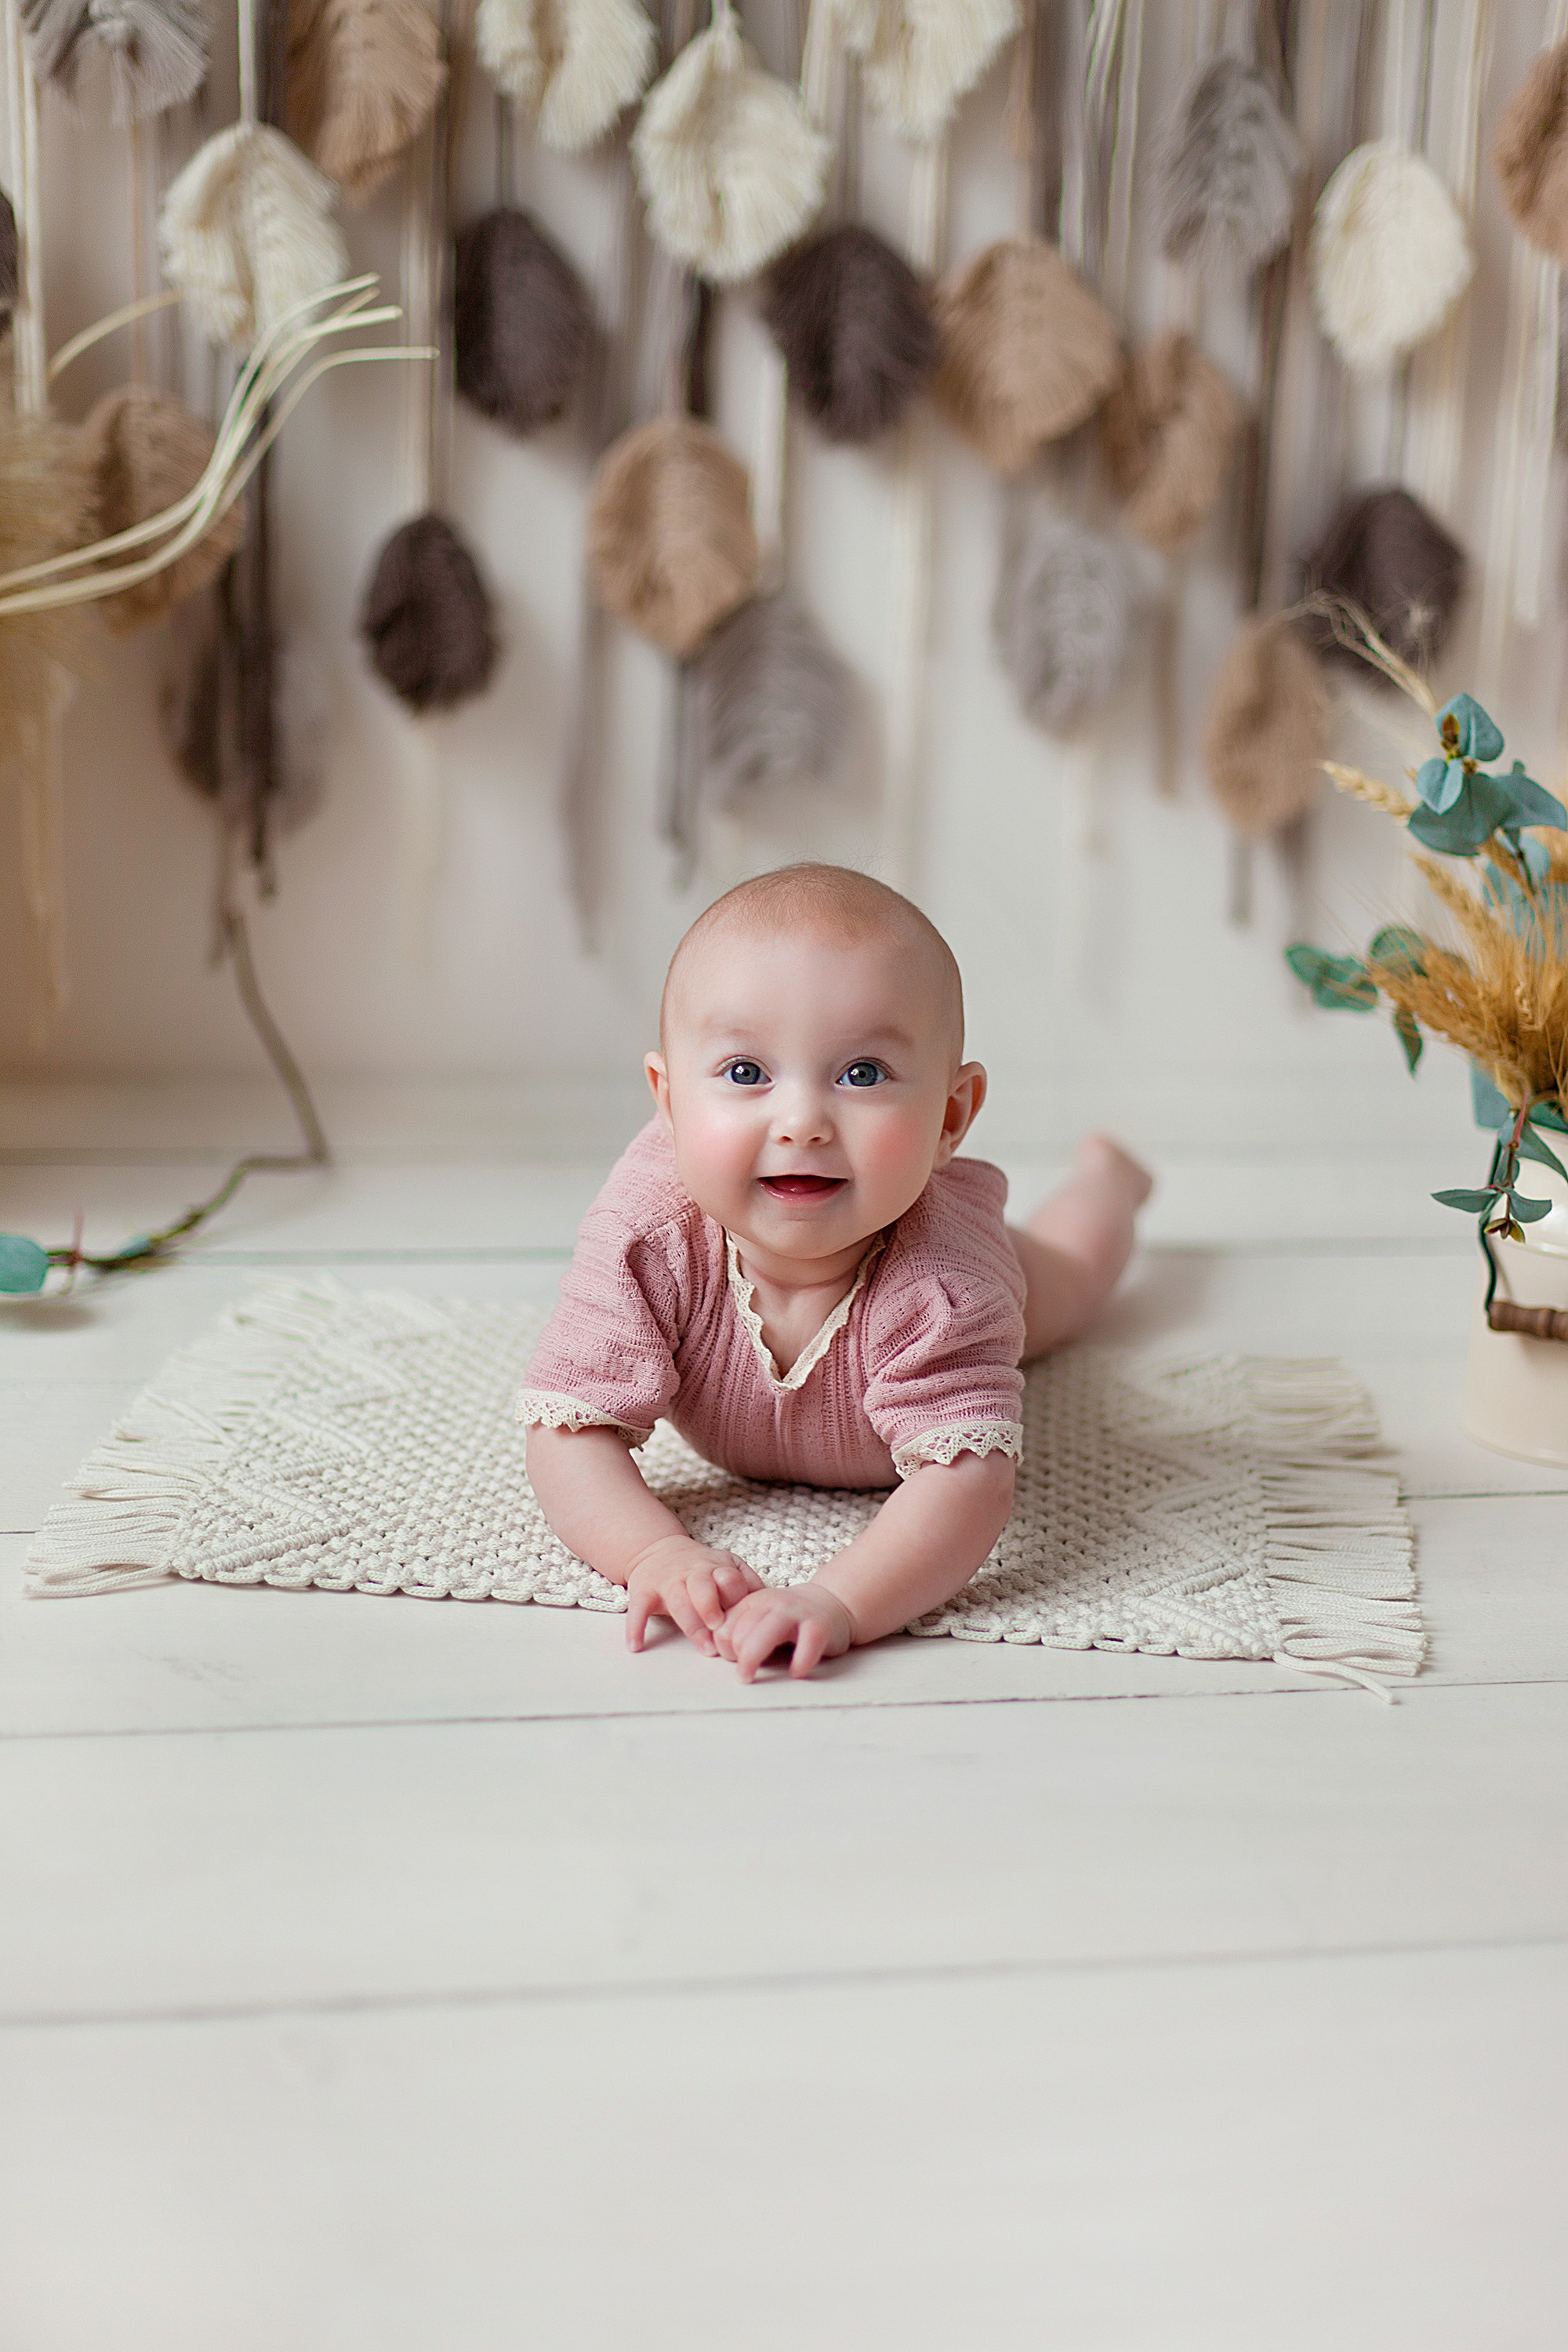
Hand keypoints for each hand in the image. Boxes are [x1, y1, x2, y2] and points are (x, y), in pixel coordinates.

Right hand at [624, 1535, 763, 1655]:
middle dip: (712, 1606)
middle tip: (721, 1630)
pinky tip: (636, 1645)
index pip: (730, 1580)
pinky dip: (635, 1626)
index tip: (744, 1622)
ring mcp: (667, 1581)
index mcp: (716, 1568)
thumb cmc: (701, 1568)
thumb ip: (749, 1583)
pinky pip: (638, 1608)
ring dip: (691, 1623)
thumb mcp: (728, 1566)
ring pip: (677, 1599)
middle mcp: (692, 1573)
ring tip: (704, 1648)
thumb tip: (776, 1605)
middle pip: (703, 1587)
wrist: (657, 1549)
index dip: (737, 1598)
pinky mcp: (644, 1591)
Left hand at [714, 1581, 856, 1681]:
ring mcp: (796, 1613)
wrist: (829, 1603)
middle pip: (740, 1633)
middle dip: (737, 1659)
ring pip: (766, 1635)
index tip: (734, 1659)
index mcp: (752, 1602)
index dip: (723, 1650)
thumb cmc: (789, 1619)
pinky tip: (796, 1671)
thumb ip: (738, 1631)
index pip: (723, 1629)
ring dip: (752, 1660)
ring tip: (751, 1678)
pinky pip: (806, 1645)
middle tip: (744, 1673)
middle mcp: (771, 1604)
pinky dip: (799, 1663)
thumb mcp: (758, 1617)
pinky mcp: (819, 1626)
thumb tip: (714, 1654)